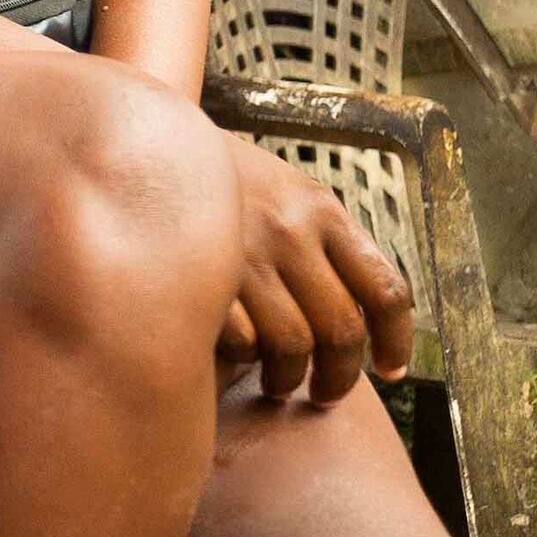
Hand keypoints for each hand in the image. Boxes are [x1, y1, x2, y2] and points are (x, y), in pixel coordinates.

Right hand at [217, 143, 413, 408]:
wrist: (141, 141)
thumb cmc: (217, 180)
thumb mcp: (283, 190)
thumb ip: (322, 242)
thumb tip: (365, 314)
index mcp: (320, 210)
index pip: (384, 289)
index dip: (395, 343)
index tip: (389, 371)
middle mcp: (289, 230)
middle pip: (341, 330)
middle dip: (339, 377)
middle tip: (325, 394)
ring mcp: (242, 253)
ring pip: (291, 346)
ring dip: (287, 378)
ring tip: (276, 383)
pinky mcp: (198, 274)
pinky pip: (238, 340)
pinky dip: (241, 357)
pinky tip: (234, 354)